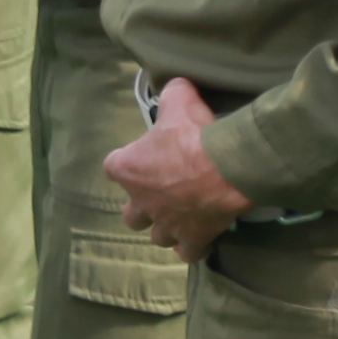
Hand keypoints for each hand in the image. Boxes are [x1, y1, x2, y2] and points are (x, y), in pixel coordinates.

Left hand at [108, 78, 249, 256]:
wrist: (225, 166)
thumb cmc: (195, 133)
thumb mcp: (179, 100)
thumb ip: (172, 94)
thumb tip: (175, 86)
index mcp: (129, 168)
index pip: (112, 168)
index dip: (125, 163)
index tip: (141, 157)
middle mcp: (142, 202)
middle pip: (131, 216)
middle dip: (142, 207)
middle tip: (161, 193)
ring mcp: (167, 224)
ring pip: (158, 237)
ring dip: (166, 228)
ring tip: (181, 217)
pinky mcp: (193, 238)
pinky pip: (188, 252)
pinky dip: (193, 246)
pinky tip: (201, 236)